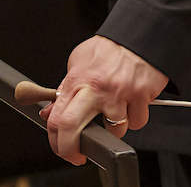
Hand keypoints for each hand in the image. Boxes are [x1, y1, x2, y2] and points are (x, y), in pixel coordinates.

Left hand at [44, 36, 167, 164]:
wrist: (139, 33)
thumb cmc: (110, 48)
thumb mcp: (79, 61)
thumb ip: (65, 87)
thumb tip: (49, 112)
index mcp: (77, 80)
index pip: (56, 118)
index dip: (55, 142)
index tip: (61, 148)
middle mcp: (95, 88)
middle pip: (72, 129)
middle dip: (71, 150)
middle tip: (77, 156)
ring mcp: (118, 93)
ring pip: (114, 131)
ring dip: (116, 128)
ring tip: (117, 109)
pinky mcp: (141, 96)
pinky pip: (137, 122)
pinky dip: (136, 117)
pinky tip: (133, 102)